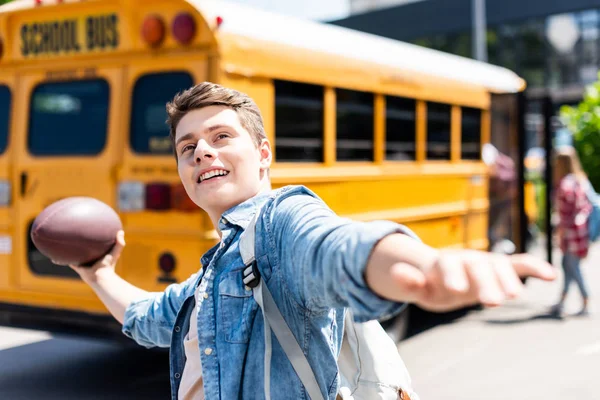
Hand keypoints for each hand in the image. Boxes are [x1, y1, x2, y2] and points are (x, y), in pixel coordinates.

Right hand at [68, 230, 125, 284]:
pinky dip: (63, 259)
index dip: (95, 241)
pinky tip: (58, 253)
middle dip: (82, 245)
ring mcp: (84, 263)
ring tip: (66, 242)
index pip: (96, 247)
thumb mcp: (115, 252)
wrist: (100, 276)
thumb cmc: (108, 265)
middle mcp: (91, 259)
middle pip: (86, 250)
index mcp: (100, 255)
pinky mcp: (78, 267)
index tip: (92, 233)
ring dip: (72, 251)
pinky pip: (69, 262)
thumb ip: (119, 243)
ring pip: (76, 255)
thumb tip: (121, 231)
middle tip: (77, 235)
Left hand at [388, 250, 555, 311]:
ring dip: (507, 278)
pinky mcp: (501, 268)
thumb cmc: (431, 284)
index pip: (448, 266)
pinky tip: (550, 275)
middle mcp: (467, 258)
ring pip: (499, 265)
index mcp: (444, 262)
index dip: (452, 276)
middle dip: (484, 282)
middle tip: (491, 301)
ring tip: (514, 296)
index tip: (455, 289)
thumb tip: (395, 272)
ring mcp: (486, 262)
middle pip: (477, 267)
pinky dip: (533, 267)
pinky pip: (519, 264)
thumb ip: (409, 281)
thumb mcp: (417, 287)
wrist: (445, 275)